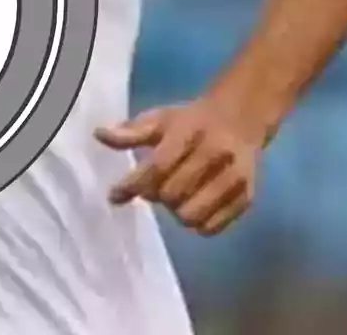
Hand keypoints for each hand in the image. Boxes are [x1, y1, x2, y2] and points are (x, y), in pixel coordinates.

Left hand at [94, 97, 265, 236]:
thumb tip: (99, 135)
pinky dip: (196, 222)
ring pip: (190, 215)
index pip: (157, 166)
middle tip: (154, 186)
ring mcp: (235, 179)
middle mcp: (216, 155)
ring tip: (175, 196)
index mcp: (191, 131)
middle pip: (171, 194)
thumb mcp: (160, 119)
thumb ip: (131, 132)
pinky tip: (194, 204)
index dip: (132, 184)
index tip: (113, 195)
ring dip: (175, 211)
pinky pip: (211, 227)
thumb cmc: (191, 121)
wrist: (240, 119)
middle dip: (155, 195)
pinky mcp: (246, 198)